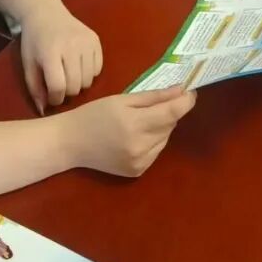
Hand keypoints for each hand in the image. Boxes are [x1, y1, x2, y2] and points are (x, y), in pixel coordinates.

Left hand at [20, 6, 102, 113]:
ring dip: (79, 84)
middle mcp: (71, 46)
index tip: (51, 96)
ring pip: (89, 81)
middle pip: (75, 86)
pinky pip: (98, 70)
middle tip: (60, 84)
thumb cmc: (34, 40)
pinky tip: (79, 66)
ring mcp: (86, 42)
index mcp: (50, 53)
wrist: (45, 12)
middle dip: (66, 92)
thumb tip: (45, 110)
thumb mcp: (28, 64)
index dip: (54, 98)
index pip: (58, 86)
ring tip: (69, 75)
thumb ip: (35, 88)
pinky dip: (89, 73)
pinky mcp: (96, 40)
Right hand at [61, 87, 196, 176]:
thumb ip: (153, 96)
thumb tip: (181, 90)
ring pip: (165, 139)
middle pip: (170, 125)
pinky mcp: (138, 172)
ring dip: (161, 128)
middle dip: (169, 112)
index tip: (191, 91)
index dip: (186, 101)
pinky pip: (156, 152)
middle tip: (154, 104)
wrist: (71, 143)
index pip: (172, 112)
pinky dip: (153, 141)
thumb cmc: (94, 115)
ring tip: (141, 121)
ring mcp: (140, 162)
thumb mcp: (122, 100)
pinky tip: (136, 136)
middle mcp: (141, 146)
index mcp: (135, 124)